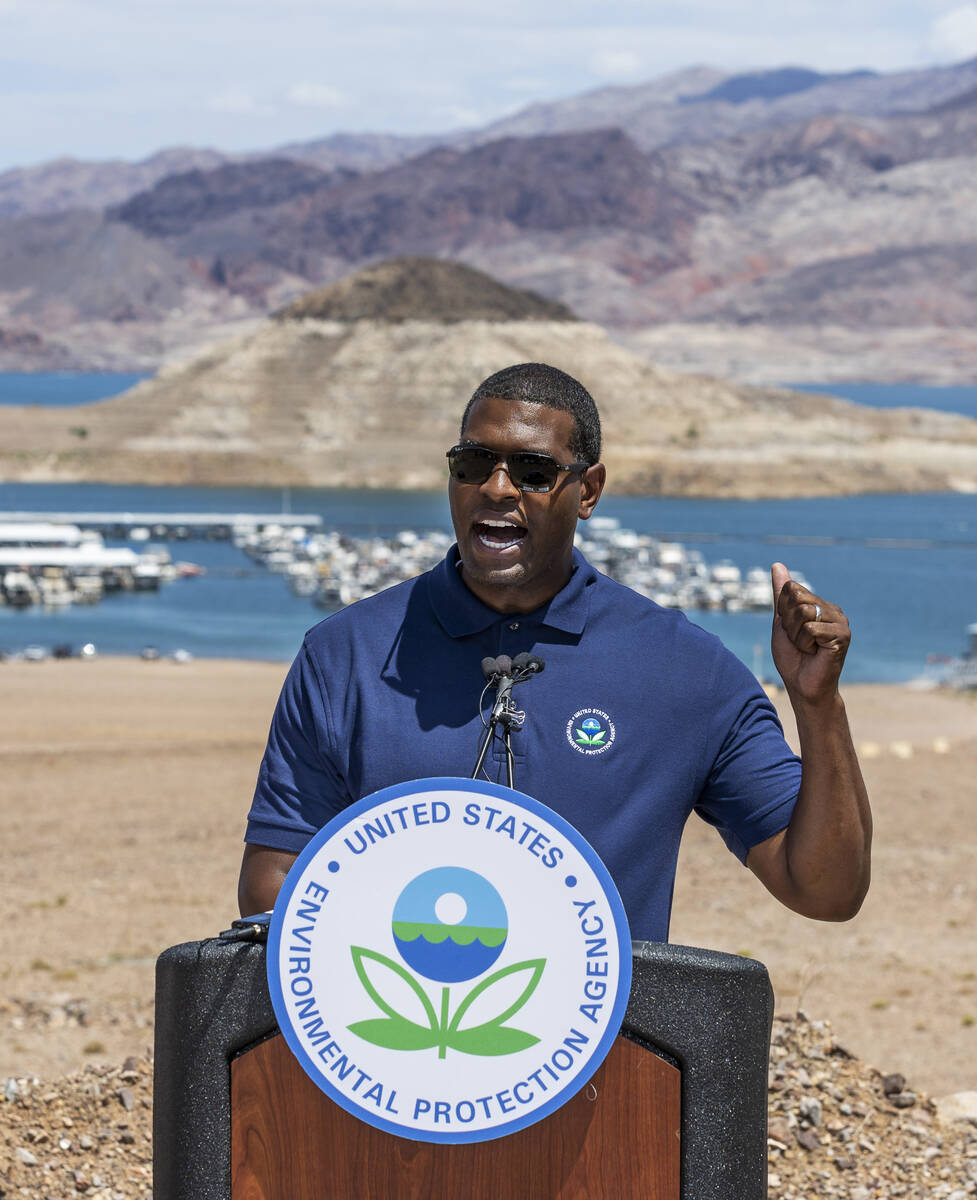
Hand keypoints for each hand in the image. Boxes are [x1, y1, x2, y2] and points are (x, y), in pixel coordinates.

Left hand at [771, 562, 849, 704]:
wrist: (802, 686)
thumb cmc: (792, 657)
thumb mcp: (781, 621)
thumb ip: (781, 595)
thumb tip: (777, 564)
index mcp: (820, 604)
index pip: (791, 589)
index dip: (782, 612)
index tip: (790, 630)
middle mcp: (833, 610)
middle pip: (796, 599)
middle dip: (788, 623)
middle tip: (798, 641)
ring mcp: (841, 622)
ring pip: (803, 613)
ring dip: (795, 635)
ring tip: (806, 647)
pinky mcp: (842, 635)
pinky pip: (810, 629)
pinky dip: (803, 643)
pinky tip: (813, 653)